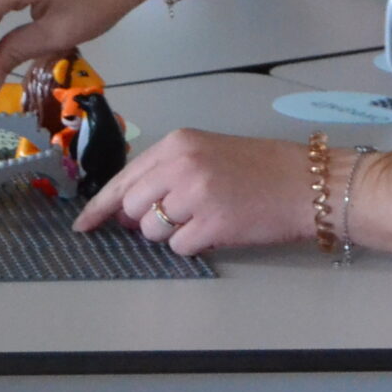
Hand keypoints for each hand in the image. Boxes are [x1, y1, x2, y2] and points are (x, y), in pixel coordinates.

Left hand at [75, 129, 315, 255]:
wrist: (308, 183)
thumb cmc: (262, 169)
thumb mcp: (208, 154)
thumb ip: (167, 173)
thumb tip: (129, 209)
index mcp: (177, 143)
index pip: (124, 178)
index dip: (100, 206)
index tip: (83, 224)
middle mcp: (181, 165)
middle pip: (132, 208)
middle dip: (145, 221)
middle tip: (178, 217)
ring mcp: (195, 194)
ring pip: (152, 231)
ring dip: (173, 234)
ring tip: (207, 218)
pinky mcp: (211, 224)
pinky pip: (180, 248)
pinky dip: (195, 246)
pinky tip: (219, 229)